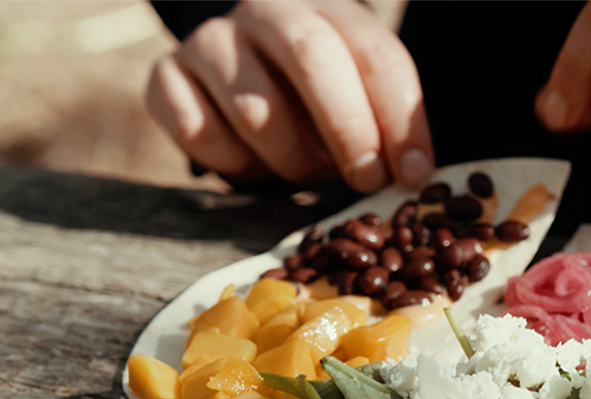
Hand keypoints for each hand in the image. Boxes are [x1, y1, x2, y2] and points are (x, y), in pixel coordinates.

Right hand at [146, 0, 433, 190]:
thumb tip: (413, 175)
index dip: (401, 120)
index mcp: (331, 10)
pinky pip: (199, 132)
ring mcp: (213, 40)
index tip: (415, 173)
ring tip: (307, 171)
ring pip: (255, 110)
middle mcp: (269, 11)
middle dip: (349, 131)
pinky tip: (250, 161)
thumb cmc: (314, 93)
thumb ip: (382, 124)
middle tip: (367, 180)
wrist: (234, 66)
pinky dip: (232, 164)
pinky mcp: (166, 74)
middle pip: (314, 60)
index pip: (377, 55)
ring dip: (290, 159)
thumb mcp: (357, 93)